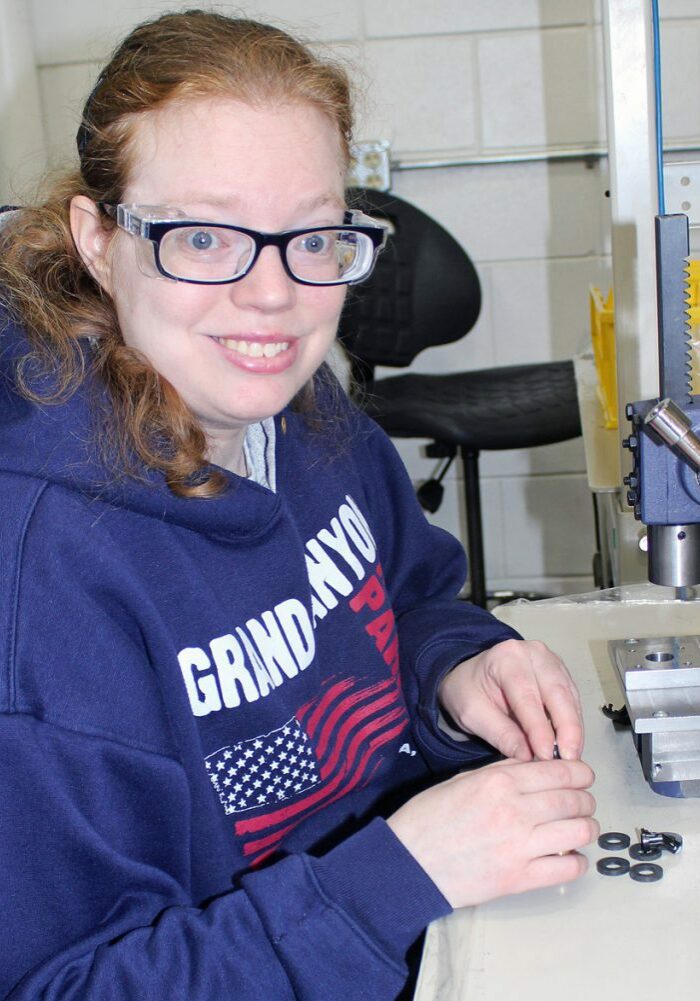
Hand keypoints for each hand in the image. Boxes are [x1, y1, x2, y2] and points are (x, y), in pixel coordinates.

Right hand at [387, 757, 597, 908]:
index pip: (560, 773)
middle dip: (586, 800)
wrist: (408, 862)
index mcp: (499, 781)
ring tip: (582, 829)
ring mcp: (519, 846)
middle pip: (574, 800)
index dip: (581, 774)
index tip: (585, 777)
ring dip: (587, 828)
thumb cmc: (428, 819)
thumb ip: (501, 773)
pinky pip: (567, 869)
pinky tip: (572, 857)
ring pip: (578, 832)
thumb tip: (534, 769)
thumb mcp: (463, 780)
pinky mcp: (519, 879)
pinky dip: (577, 862)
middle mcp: (515, 810)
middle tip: (584, 803)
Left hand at [438, 638, 582, 761]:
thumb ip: (500, 733)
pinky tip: (572, 745)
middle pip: (557, 692)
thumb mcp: (471, 713)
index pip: (526, 695)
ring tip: (571, 758)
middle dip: (566, 728)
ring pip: (569, 697)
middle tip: (568, 759)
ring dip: (574, 729)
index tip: (545, 755)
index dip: (538, 728)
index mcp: (506, 657)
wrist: (473, 677)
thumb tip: (527, 757)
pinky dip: (574, 724)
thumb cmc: (470, 691)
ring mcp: (551, 661)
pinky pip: (573, 700)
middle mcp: (534, 653)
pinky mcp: (561, 674)